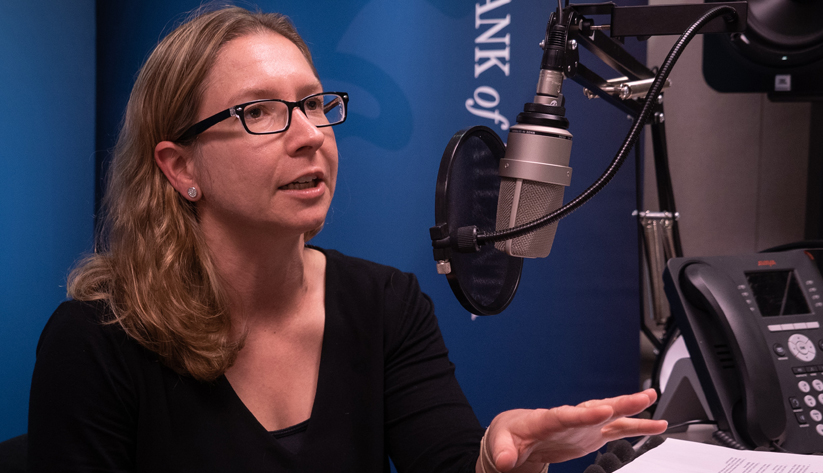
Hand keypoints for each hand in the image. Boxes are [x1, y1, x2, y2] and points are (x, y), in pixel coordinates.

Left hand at [483, 389, 667, 471]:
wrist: (516, 434)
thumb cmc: (509, 436)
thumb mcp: (501, 445)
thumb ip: (504, 452)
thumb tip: (504, 461)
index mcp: (546, 420)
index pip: (567, 415)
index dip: (586, 414)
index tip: (603, 409)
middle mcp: (569, 418)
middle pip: (595, 408)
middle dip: (618, 403)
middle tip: (641, 397)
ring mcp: (582, 425)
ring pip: (610, 414)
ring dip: (631, 408)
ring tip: (653, 399)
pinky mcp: (591, 434)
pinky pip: (617, 429)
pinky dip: (636, 427)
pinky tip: (656, 425)